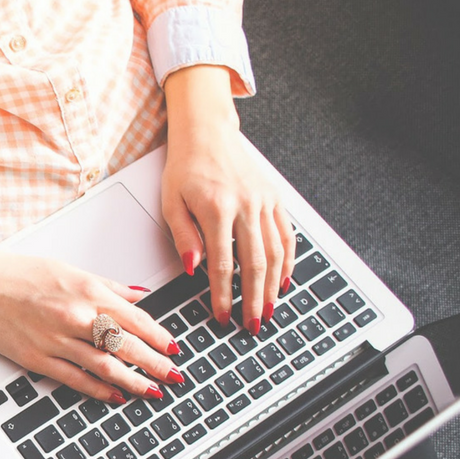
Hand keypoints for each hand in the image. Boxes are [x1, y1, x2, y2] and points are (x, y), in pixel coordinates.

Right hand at [0, 250, 182, 402]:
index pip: (136, 319)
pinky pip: (75, 378)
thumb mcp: (70, 270)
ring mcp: (57, 340)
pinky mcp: (38, 358)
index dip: (159, 337)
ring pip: (105, 366)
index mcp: (87, 292)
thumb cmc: (20, 274)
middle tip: (174, 377)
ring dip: (133, 381)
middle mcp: (76, 316)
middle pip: (127, 345)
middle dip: (156, 364)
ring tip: (152, 391)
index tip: (174, 349)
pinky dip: (99, 389)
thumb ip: (108, 286)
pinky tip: (115, 395)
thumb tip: (139, 296)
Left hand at [163, 66, 295, 334]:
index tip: (221, 316)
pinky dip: (288, 260)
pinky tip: (283, 281)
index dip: (223, 295)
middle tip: (253, 325)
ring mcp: (264, 202)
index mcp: (217, 209)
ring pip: (276, 252)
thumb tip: (193, 269)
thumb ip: (183, 236)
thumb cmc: (185, 168)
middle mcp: (246, 206)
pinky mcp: (275, 198)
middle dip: (254, 299)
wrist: (207, 133)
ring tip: (269, 310)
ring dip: (274, 286)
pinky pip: (286, 235)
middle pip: (255, 264)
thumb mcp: (171, 202)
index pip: (223, 264)